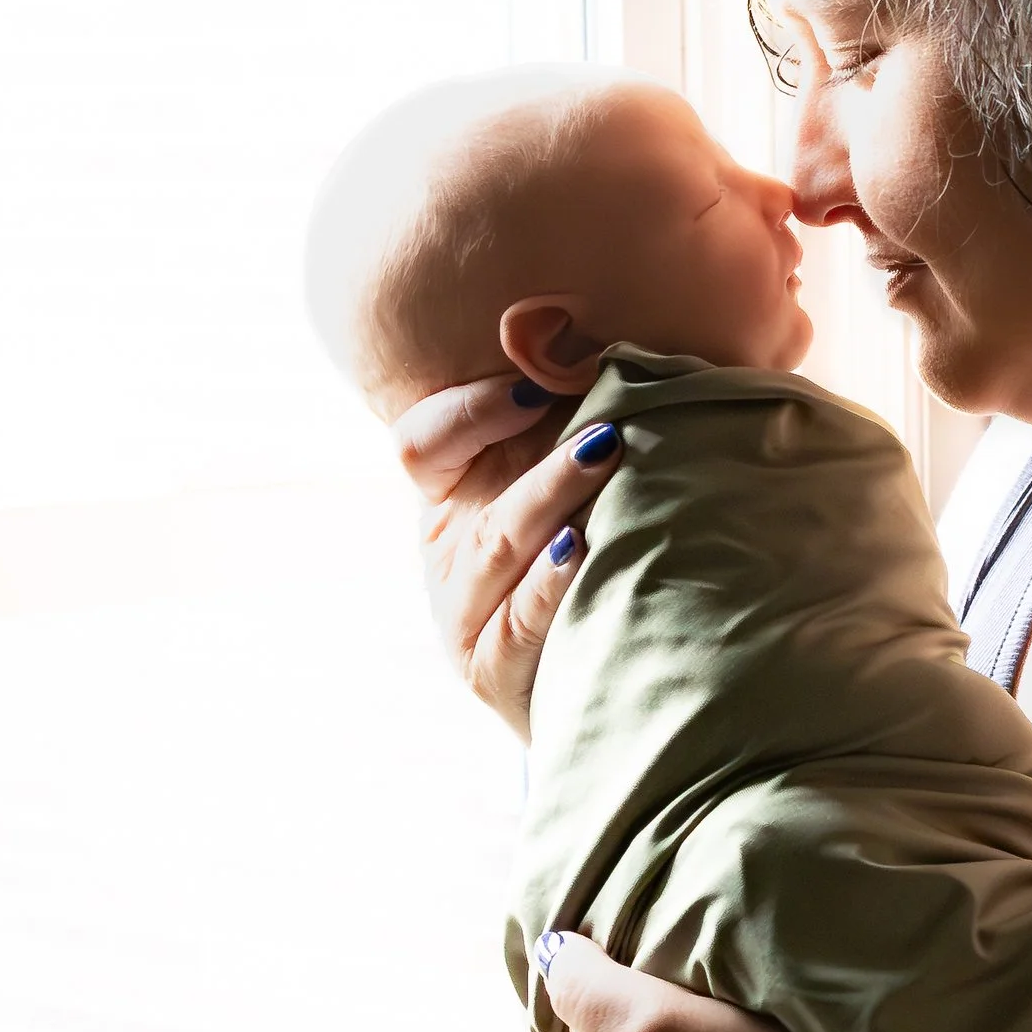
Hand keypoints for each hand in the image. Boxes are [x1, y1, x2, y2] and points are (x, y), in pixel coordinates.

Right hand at [391, 375, 624, 738]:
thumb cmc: (586, 569)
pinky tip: (580, 553)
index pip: (423, 444)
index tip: (534, 388)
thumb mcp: (564, 495)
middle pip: (474, 497)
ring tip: (604, 461)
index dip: (469, 410)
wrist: (591, 687)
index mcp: (451, 501)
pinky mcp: (490, 673)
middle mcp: (446, 555)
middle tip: (608, 429)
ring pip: (497, 551)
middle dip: (542, 459)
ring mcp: (462, 618)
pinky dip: (548, 585)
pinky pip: (518, 623)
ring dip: (550, 501)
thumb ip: (573, 430)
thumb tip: (605, 345)